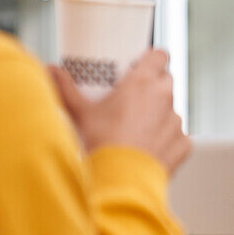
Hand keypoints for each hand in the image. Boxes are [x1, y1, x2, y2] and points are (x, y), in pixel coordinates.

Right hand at [49, 49, 191, 173]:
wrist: (121, 179)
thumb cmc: (102, 142)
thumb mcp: (81, 113)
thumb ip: (65, 88)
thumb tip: (49, 69)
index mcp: (143, 81)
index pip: (160, 55)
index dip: (152, 59)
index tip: (142, 66)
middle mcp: (165, 96)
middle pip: (166, 81)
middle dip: (154, 86)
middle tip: (134, 98)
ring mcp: (176, 120)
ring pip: (171, 110)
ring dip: (160, 115)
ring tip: (138, 129)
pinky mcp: (184, 143)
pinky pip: (179, 137)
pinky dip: (168, 141)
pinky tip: (150, 149)